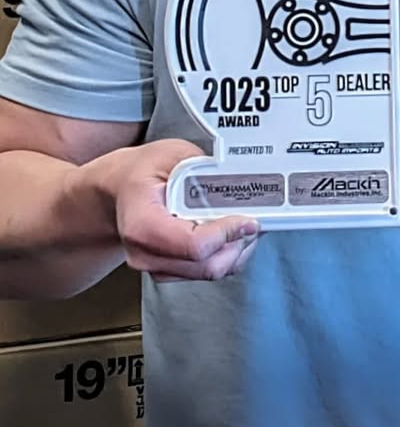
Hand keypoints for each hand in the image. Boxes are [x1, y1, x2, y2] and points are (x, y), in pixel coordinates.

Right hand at [99, 139, 259, 282]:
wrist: (120, 190)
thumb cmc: (143, 171)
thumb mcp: (174, 153)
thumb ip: (206, 168)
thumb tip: (239, 182)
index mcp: (141, 221)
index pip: (193, 244)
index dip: (227, 233)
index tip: (247, 218)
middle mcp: (144, 252)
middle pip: (206, 265)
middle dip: (238, 243)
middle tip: (253, 219)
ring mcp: (155, 266)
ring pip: (210, 272)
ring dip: (236, 250)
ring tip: (243, 223)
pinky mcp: (168, 272)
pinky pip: (206, 273)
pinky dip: (226, 255)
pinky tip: (230, 233)